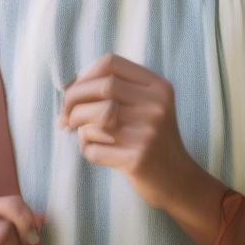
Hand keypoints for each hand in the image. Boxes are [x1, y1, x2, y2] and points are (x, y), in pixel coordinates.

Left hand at [58, 51, 203, 212]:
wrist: (179, 180)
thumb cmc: (153, 141)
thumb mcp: (147, 107)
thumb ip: (117, 92)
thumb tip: (68, 87)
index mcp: (158, 87)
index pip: (110, 63)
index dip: (84, 76)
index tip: (73, 92)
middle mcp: (156, 106)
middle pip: (101, 87)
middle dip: (73, 100)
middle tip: (65, 116)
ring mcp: (147, 133)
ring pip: (94, 118)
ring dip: (78, 126)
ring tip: (81, 134)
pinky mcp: (136, 159)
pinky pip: (94, 148)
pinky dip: (86, 148)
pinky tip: (96, 150)